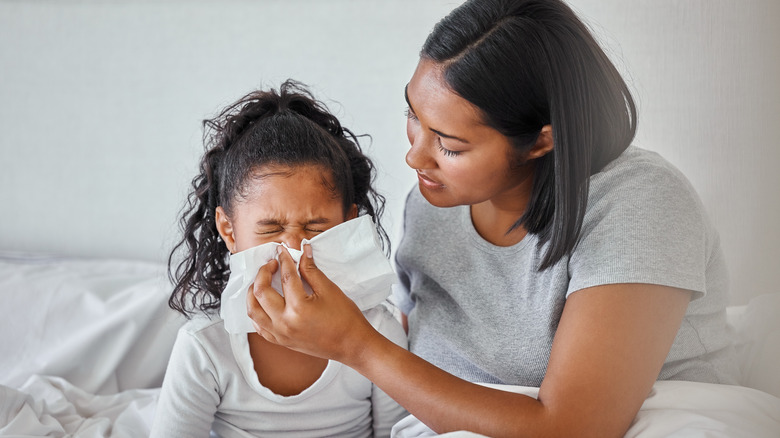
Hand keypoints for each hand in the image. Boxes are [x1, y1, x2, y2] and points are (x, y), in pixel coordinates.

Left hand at [246, 244, 376, 362]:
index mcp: (299, 308)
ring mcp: (280, 334)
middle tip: (272, 264)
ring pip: (253, 310)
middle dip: (263, 272)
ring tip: (261, 281)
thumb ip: (311, 270)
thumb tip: (303, 252)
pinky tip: (262, 302)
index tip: (283, 251)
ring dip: (253, 292)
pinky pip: (258, 326)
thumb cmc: (345, 320)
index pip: (286, 276)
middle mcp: (285, 323)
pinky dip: (256, 311)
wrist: (351, 345)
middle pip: (261, 291)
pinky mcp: (281, 341)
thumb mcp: (329, 290)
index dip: (284, 259)